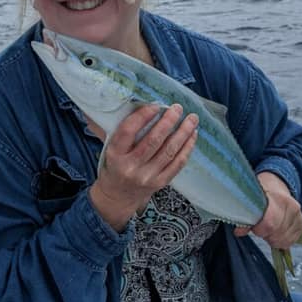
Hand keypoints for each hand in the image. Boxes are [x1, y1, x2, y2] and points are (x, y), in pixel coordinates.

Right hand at [88, 103, 198, 230]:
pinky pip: (177, 163)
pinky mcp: (160, 182)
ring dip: (183, 133)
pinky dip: (187, 148)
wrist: (117, 197)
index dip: (142, 116)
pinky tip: (192, 135)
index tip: (155, 106)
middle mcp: (131, 167)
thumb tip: (137, 104)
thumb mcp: (110, 149)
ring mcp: (147, 176)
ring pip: (169, 151)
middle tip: (178, 108)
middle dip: (168, 122)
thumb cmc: (114, 166)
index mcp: (115, 154)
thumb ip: (121, 130)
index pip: (128, 131)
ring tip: (191, 119)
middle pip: (153, 141)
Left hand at [233, 171, 301, 247]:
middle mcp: (290, 206)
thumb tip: (239, 231)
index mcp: (275, 198)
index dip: (260, 230)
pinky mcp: (301, 222)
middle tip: (261, 228)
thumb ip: (245, 217)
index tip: (255, 228)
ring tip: (268, 229)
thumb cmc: (260, 194)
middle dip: (266, 235)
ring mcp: (298, 214)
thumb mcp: (249, 199)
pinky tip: (276, 232)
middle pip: (278, 233)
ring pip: (285, 239)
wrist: (276, 184)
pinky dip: (282, 240)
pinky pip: (292, 240)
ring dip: (274, 238)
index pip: (270, 223)